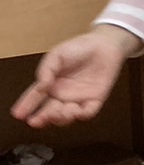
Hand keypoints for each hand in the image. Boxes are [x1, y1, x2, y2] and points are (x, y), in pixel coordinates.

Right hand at [10, 26, 140, 127]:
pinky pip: (87, 112)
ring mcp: (78, 98)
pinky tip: (75, 109)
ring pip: (66, 116)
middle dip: (42, 118)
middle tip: (36, 120)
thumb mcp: (57, 55)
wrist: (105, 44)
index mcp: (51, 83)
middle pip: (48, 112)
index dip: (26, 106)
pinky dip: (81, 114)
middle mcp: (62, 94)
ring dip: (60, 117)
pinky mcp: (95, 99)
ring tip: (57, 110)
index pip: (35, 97)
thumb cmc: (80, 48)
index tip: (18, 114)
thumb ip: (46, 70)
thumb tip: (40, 86)